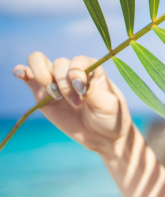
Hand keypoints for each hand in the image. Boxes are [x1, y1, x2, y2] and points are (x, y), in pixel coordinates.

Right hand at [13, 52, 133, 156]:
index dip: (75, 74)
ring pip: (39, 62)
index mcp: (92, 69)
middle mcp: (72, 71)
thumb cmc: (110, 117)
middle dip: (64, 85)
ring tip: (54, 95)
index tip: (82, 93)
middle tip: (75, 103)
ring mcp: (56, 81)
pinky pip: (27, 75)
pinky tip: (22, 75)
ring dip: (43, 76)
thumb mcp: (108, 104)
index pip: (76, 61)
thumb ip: (93, 90)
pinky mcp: (42, 93)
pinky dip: (22, 71)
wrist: (103, 136)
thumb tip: (76, 80)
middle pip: (58, 63)